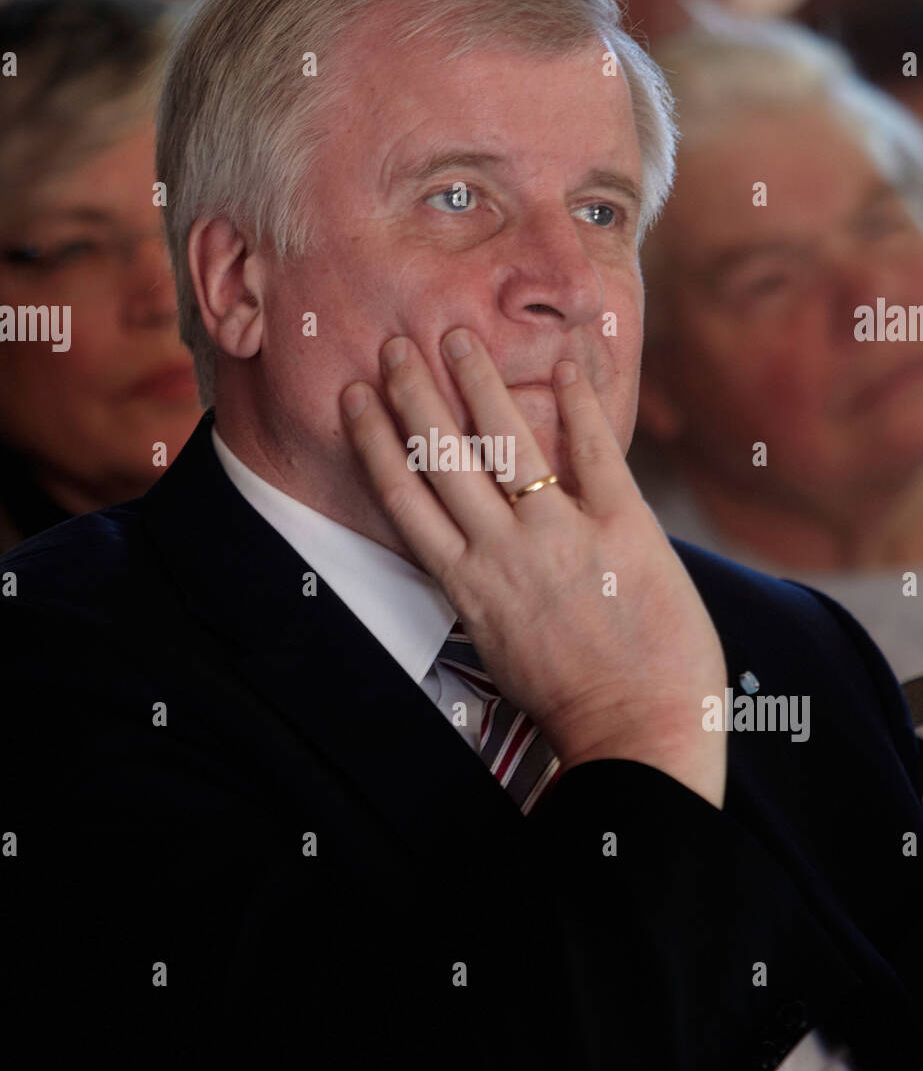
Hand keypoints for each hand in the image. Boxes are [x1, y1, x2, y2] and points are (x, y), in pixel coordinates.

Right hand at [341, 328, 727, 807]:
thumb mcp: (501, 645)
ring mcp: (561, 534)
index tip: (357, 399)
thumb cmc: (571, 702)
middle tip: (398, 346)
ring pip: (505, 440)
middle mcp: (502, 551)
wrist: (637, 734)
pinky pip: (594, 451)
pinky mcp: (624, 528)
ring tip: (459, 337)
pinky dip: (579, 402)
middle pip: (442, 455)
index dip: (375, 440)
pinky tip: (566, 361)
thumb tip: (479, 545)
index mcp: (466, 585)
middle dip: (414, 393)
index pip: (404, 497)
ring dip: (478, 381)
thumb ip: (486, 588)